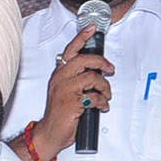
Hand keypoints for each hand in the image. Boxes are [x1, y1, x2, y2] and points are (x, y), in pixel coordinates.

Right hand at [31, 23, 115, 160]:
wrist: (50, 133)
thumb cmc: (59, 114)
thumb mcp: (64, 91)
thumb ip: (76, 79)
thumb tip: (96, 72)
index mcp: (58, 75)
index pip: (69, 51)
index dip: (81, 37)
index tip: (92, 28)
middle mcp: (60, 80)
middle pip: (84, 60)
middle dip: (102, 63)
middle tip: (110, 69)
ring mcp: (65, 91)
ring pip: (93, 78)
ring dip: (105, 88)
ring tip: (105, 96)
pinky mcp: (72, 103)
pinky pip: (95, 97)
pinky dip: (102, 102)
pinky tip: (101, 107)